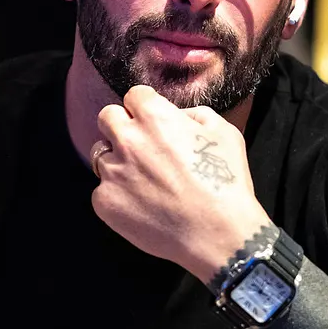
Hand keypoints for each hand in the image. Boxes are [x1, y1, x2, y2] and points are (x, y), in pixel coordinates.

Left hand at [90, 85, 272, 281]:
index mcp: (154, 117)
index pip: (134, 96)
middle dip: (121, 127)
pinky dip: (118, 197)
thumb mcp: (224, 133)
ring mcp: (113, 172)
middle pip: (107, 117)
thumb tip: (177, 115)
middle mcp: (127, 140)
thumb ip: (194, 115)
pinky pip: (102, 192)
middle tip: (140, 147)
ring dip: (119, 164)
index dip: (145, 109)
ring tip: (146, 184)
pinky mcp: (105, 201)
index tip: (152, 122)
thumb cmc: (225, 183)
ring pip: (102, 156)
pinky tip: (143, 207)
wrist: (216, 233)